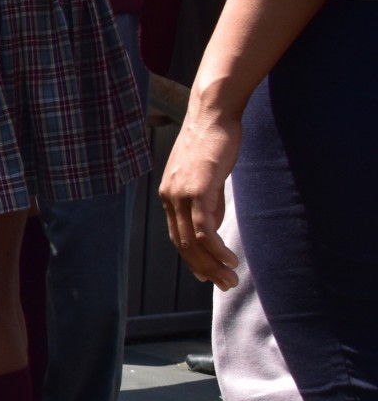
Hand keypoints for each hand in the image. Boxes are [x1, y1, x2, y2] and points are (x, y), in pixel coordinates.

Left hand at [159, 103, 243, 288]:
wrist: (212, 115)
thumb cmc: (212, 143)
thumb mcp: (206, 177)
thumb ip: (207, 202)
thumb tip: (213, 228)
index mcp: (169, 195)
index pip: (177, 237)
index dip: (192, 260)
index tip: (208, 276)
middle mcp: (169, 197)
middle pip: (183, 245)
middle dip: (204, 269)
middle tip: (225, 285)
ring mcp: (180, 194)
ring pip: (192, 241)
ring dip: (213, 265)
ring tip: (231, 279)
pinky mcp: (197, 190)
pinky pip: (203, 228)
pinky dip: (215, 248)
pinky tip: (229, 259)